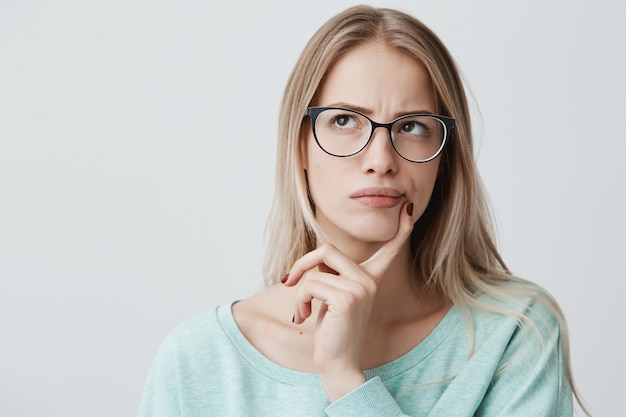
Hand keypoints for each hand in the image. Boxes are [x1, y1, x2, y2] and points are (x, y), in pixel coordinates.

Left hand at [282, 202, 414, 400]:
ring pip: (314, 271)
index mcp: (371, 278)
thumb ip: (330, 275)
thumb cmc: (333, 333)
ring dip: (298, 292)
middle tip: (288, 282)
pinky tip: (304, 318)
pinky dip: (299, 301)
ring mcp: (360, 288)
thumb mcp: (332, 298)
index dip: (400, 230)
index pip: (389, 250)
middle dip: (301, 263)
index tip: (409, 209)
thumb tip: (313, 262)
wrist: (339, 364)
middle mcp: (370, 280)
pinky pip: (310, 285)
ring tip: (301, 312)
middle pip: (327, 249)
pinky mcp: (347, 298)